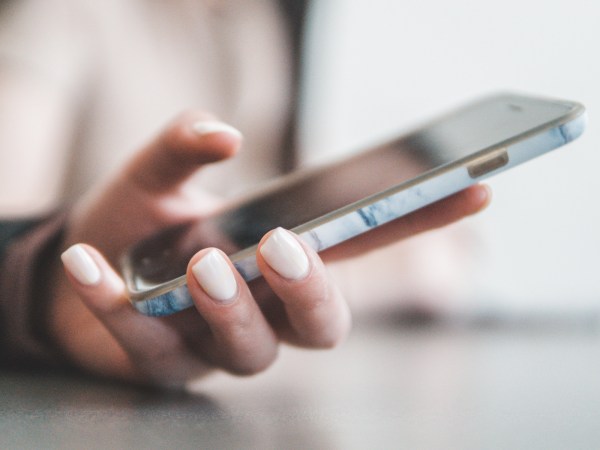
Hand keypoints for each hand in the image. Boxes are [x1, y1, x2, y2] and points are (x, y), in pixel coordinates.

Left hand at [50, 111, 490, 386]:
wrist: (77, 265)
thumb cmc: (139, 223)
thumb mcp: (157, 172)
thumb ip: (185, 143)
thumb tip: (221, 134)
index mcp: (281, 259)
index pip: (361, 247)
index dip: (416, 223)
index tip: (470, 191)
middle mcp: (264, 309)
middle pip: (324, 325)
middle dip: (312, 292)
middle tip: (285, 247)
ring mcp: (217, 343)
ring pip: (254, 351)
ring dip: (232, 306)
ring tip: (204, 263)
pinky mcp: (164, 364)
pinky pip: (151, 349)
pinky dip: (115, 304)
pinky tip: (89, 263)